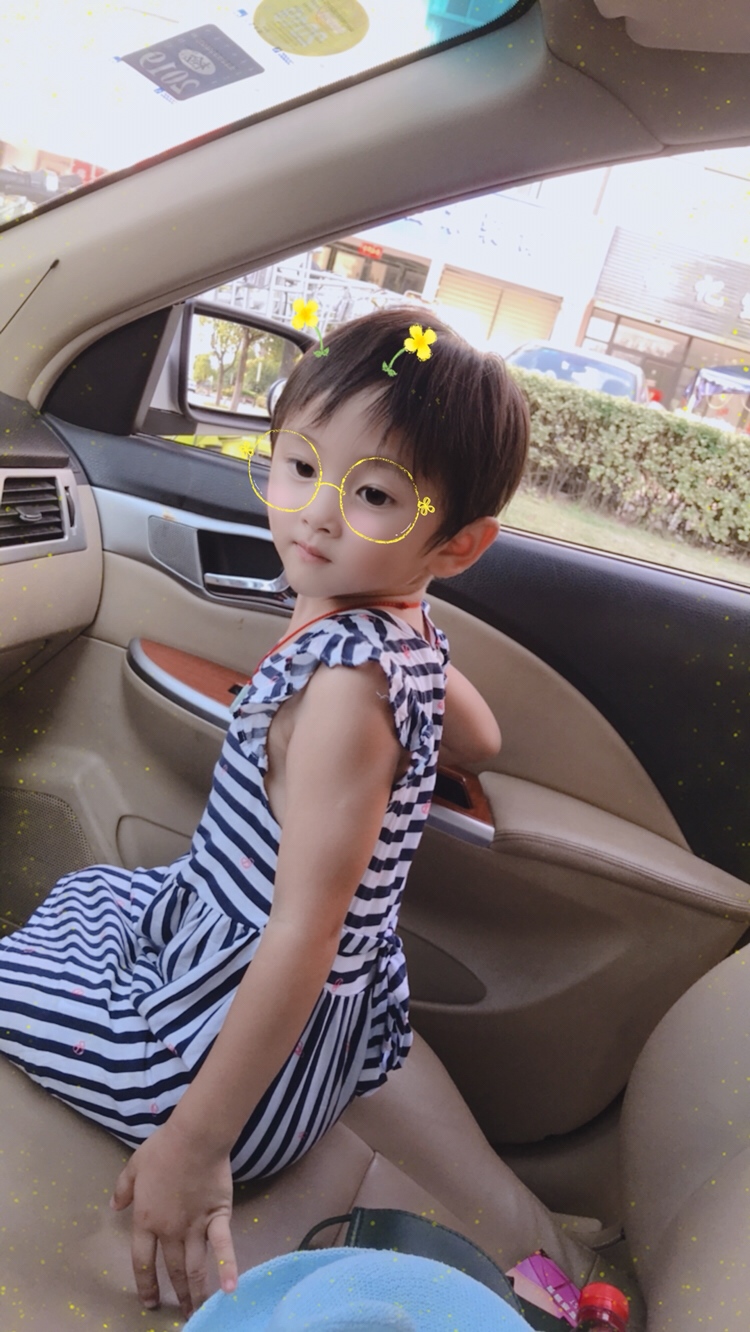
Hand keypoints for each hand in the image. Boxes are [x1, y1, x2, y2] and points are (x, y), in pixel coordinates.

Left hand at [110, 1118, 237, 1319]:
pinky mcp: (218, 1218)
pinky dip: (228, 1268)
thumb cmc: (163, 1149)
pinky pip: (223, 1247)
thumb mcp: (134, 1166)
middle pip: (172, 1269)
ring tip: (199, 1311)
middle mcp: (169, 1232)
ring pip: (195, 1267)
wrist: (194, 1139)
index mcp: (146, 1221)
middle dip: (176, 1294)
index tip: (149, 1301)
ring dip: (196, 1292)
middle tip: (181, 1314)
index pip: (143, 1261)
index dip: (145, 1284)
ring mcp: (195, 1227)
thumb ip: (123, 1189)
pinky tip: (231, 1289)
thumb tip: (114, 1206)